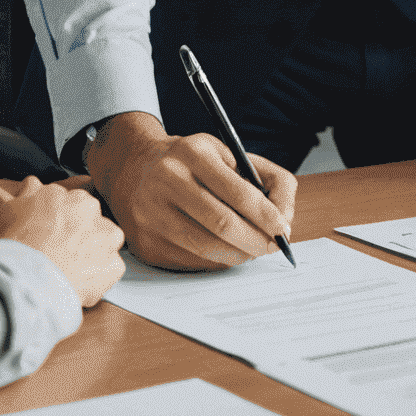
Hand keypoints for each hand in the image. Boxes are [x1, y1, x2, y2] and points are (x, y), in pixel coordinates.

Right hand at [0, 175, 125, 306]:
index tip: (55, 236)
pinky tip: (79, 284)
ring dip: (93, 253)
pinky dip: (99, 278)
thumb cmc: (14, 244)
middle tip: (62, 254)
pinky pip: (110, 270)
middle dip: (80, 236)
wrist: (26, 277)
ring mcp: (106, 236)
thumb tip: (32, 185)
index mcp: (69, 194)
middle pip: (91, 221)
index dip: (63, 223)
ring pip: (105, 242)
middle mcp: (91, 209)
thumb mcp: (8, 209)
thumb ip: (27, 194)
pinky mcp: (113, 263)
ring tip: (72, 270)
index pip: (74, 205)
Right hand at [85, 110, 296, 270]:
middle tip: (272, 247)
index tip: (283, 228)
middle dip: (256, 241)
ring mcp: (151, 214)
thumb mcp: (223, 152)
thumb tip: (285, 217)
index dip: (266, 215)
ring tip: (251, 250)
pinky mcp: (144, 243)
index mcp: (191, 153)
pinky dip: (215, 261)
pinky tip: (222, 251)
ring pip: (207, 248)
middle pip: (222, 224)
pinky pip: (190, 262)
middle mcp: (167, 180)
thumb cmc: (189, 162)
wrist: (131, 168)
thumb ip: (262, 176)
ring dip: (239, 255)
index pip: (237, 191)